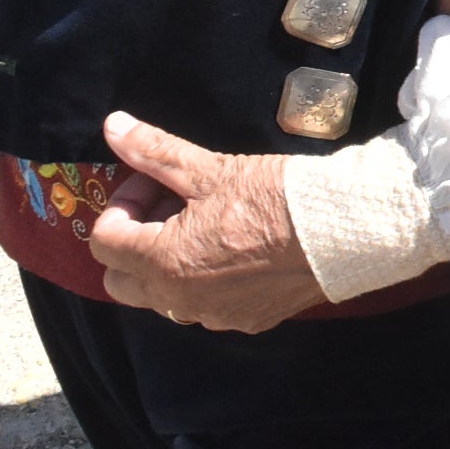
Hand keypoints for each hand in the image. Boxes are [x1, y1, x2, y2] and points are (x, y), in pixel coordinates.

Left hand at [84, 113, 323, 332]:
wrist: (343, 229)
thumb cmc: (274, 196)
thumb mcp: (211, 169)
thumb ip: (155, 152)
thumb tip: (112, 127)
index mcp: (162, 263)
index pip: (105, 241)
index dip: (125, 203)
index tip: (158, 183)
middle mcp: (179, 300)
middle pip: (122, 280)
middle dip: (136, 242)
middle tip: (173, 208)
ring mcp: (214, 316)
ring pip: (163, 297)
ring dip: (168, 264)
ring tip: (208, 227)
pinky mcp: (248, 321)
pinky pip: (206, 306)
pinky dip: (207, 281)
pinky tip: (240, 250)